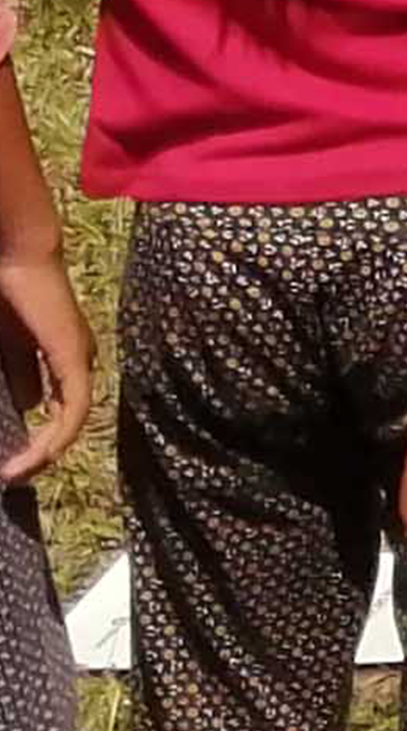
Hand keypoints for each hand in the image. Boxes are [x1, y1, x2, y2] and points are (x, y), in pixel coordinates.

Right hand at [0, 248, 83, 487]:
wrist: (12, 253)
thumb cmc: (1, 292)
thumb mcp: (0, 346)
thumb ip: (12, 372)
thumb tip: (21, 406)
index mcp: (47, 351)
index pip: (44, 403)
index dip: (27, 433)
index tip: (4, 459)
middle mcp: (69, 358)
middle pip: (58, 416)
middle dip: (35, 450)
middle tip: (11, 476)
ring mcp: (76, 359)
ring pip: (67, 421)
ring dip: (42, 453)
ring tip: (16, 476)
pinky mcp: (75, 359)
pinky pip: (72, 412)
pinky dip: (54, 439)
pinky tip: (32, 460)